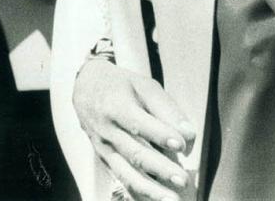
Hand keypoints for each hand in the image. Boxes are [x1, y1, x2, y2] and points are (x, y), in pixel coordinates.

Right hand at [73, 58, 196, 200]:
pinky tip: (154, 199)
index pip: (139, 123)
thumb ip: (167, 109)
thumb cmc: (121, 86)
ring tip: (171, 199)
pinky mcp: (104, 159)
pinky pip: (121, 178)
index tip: (181, 145)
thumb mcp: (143, 85)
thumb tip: (188, 135)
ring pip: (125, 172)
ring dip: (149, 189)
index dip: (160, 135)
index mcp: (116, 105)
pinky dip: (137, 192)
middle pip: (134, 153)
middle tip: (182, 179)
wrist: (86, 88)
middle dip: (159, 168)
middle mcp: (107, 130)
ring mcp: (103, 148)